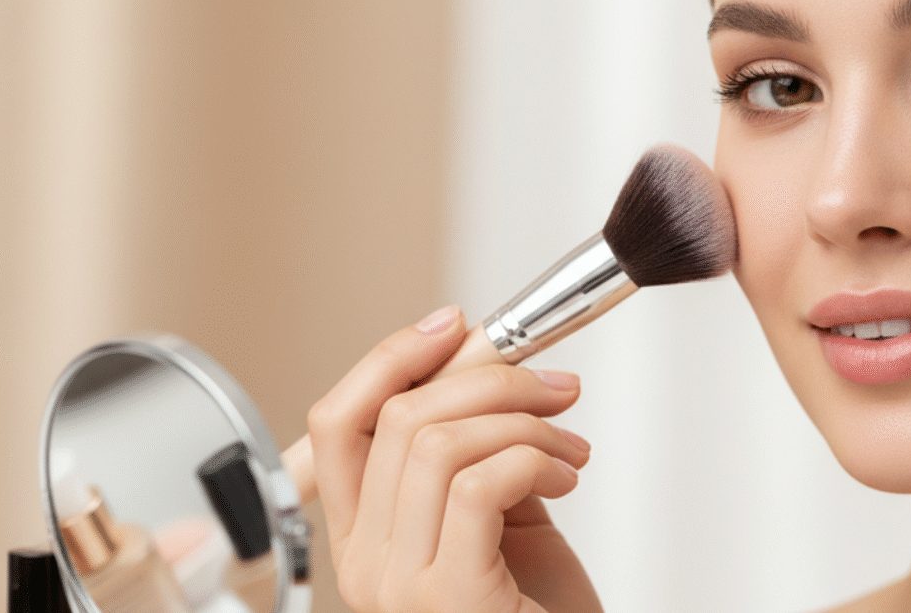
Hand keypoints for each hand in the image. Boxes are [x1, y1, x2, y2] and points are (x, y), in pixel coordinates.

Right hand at [306, 305, 604, 612]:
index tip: (455, 326)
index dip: (391, 357)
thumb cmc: (540, 610)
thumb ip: (474, 446)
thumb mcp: (498, 512)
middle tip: (555, 389)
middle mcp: (363, 562)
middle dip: (491, 378)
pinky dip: (533, 461)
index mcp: (364, 536)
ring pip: (436, 441)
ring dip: (524, 422)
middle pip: (397, 416)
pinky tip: (566, 481)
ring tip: (571, 450)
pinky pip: (476, 485)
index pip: (338, 420)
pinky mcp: (446, 598)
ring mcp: (396, 584)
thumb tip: (482, 359)